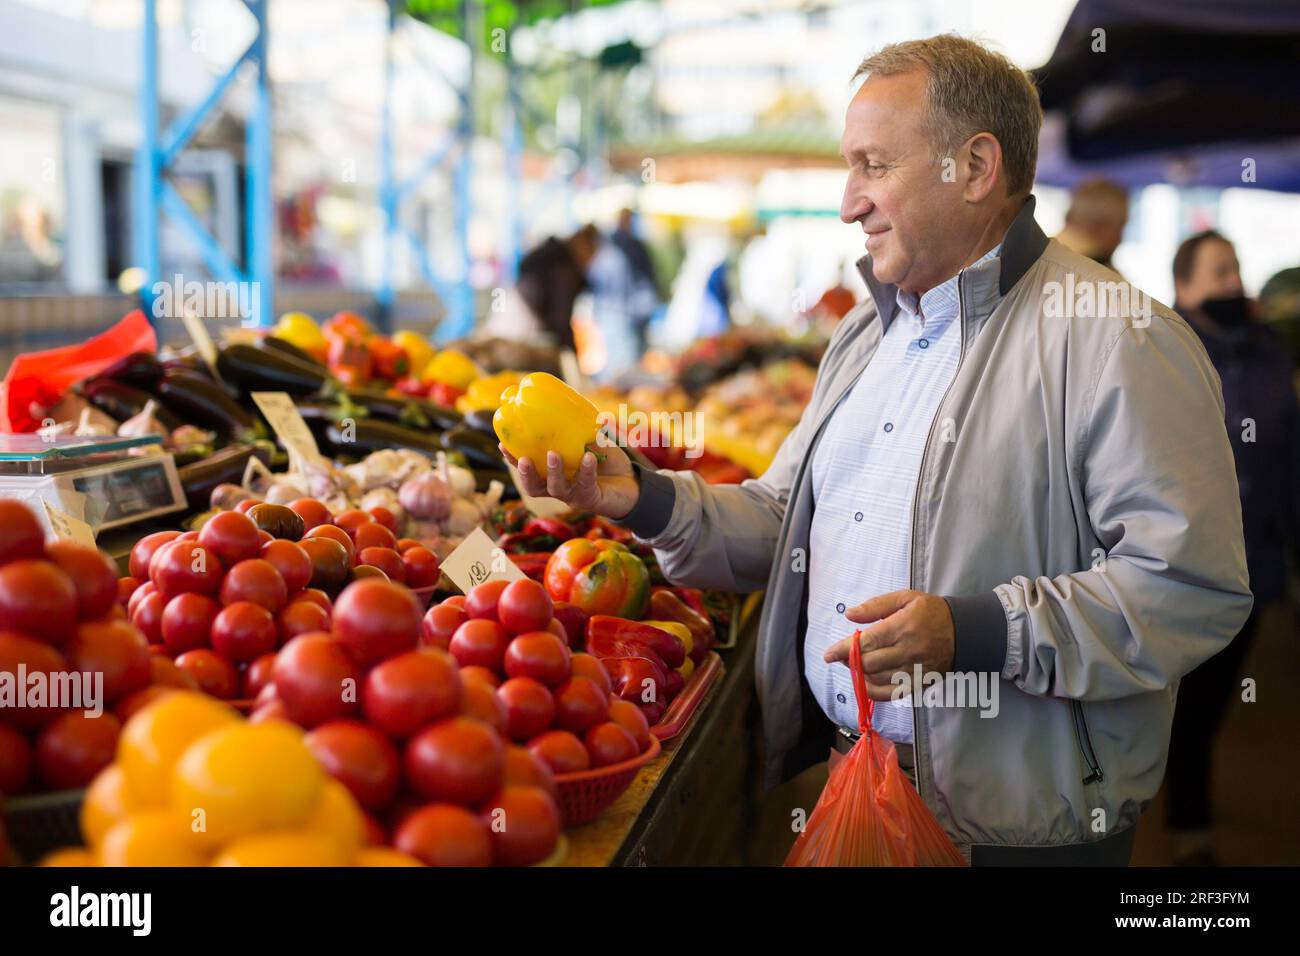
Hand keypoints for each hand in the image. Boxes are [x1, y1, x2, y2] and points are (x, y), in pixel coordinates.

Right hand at [500, 442, 640, 519]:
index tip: (503, 444)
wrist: (634, 484)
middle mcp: (560, 488)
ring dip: (553, 471)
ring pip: (557, 489)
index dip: (513, 460)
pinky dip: (587, 470)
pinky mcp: (592, 500)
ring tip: (553, 454)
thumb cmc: (607, 463)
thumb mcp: (589, 443)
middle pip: (534, 487)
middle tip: (523, 458)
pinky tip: (588, 456)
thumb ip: (576, 433)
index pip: (528, 469)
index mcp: (553, 475)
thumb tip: (564, 408)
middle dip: (525, 474)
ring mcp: (575, 496)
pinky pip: (586, 485)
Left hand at [822, 590, 954, 701]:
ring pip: (878, 679)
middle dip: (849, 661)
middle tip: (841, 656)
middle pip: (868, 663)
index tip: (827, 654)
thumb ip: (876, 606)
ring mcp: (914, 669)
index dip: (843, 649)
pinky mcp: (920, 683)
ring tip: (854, 665)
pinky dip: (875, 691)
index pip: (865, 642)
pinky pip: (892, 693)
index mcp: (901, 627)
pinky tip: (866, 683)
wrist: (964, 632)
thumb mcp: (905, 598)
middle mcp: (907, 650)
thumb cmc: (931, 612)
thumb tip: (849, 614)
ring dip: (860, 675)